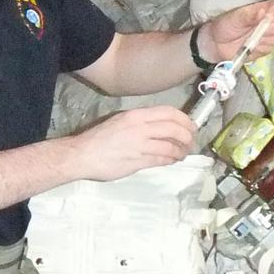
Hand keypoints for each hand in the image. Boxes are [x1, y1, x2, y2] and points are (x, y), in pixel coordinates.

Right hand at [70, 105, 196, 181]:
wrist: (82, 155)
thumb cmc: (98, 137)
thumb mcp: (120, 121)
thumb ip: (140, 122)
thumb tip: (159, 127)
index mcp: (136, 115)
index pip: (169, 112)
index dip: (184, 119)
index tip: (190, 126)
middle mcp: (140, 127)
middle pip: (174, 128)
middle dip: (188, 136)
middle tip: (191, 141)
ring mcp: (140, 145)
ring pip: (171, 145)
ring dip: (182, 150)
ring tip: (183, 153)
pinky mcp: (139, 161)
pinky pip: (162, 159)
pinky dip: (171, 159)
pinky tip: (173, 160)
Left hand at [199, 0, 273, 61]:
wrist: (216, 44)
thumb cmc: (225, 25)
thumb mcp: (235, 17)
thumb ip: (250, 14)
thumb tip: (264, 11)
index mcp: (264, 8)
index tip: (270, 15)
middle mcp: (270, 21)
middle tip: (257, 29)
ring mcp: (269, 36)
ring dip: (266, 39)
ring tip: (250, 38)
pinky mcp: (266, 49)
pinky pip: (271, 49)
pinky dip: (261, 49)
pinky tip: (251, 46)